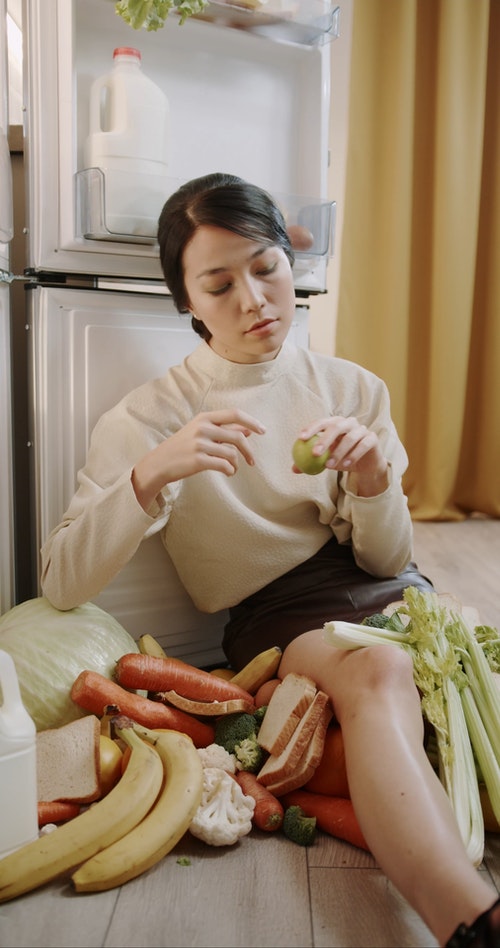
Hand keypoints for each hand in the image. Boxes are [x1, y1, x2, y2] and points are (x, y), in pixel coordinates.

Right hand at [132, 409, 265, 511]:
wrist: (159, 463)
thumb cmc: (182, 447)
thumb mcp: (201, 432)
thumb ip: (225, 429)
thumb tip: (249, 428)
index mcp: (204, 418)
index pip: (234, 414)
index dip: (252, 421)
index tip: (263, 430)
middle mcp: (202, 428)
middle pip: (237, 437)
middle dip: (248, 451)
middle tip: (252, 461)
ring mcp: (199, 444)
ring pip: (232, 454)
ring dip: (236, 464)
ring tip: (233, 469)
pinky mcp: (198, 460)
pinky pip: (224, 466)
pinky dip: (230, 471)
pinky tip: (228, 473)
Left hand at [293, 416, 388, 495]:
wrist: (366, 465)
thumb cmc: (342, 458)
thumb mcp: (325, 460)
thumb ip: (311, 462)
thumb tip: (293, 469)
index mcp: (335, 423)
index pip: (321, 422)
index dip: (311, 428)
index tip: (301, 438)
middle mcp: (349, 423)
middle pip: (336, 426)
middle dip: (324, 439)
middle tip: (314, 453)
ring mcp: (362, 429)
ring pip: (350, 438)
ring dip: (338, 452)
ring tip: (328, 466)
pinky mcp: (372, 438)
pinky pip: (363, 445)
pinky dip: (353, 455)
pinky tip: (345, 466)